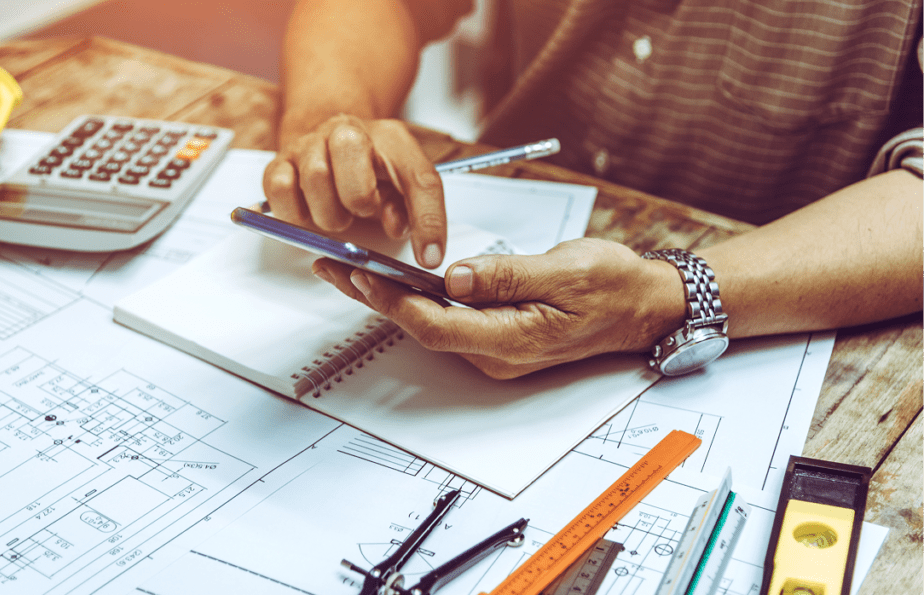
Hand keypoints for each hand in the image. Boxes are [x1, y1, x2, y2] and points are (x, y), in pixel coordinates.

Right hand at [263, 114, 446, 267]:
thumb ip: (410, 210)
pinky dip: (295, 213)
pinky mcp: (278, 164)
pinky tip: (310, 213)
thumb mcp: (401, 188)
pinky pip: (280, 189)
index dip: (428, 221)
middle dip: (359, 197)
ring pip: (315, 175)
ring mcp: (309, 144)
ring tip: (338, 216)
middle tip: (360, 213)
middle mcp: (348, 131)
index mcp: (392, 139)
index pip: (420, 178)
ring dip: (329, 212)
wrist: (331, 146)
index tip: (428, 256)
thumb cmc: (371, 172)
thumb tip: (396, 226)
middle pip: (351, 150)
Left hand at [311, 238, 687, 378]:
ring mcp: (496, 349)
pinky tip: (396, 277)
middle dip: (375, 296)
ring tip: (350, 267)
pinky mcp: (498, 336)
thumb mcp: (563, 271)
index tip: (359, 272)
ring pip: (431, 324)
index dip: (393, 300)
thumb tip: (454, 277)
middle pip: (422, 327)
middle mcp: (497, 354)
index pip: (436, 324)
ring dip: (391, 296)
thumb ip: (506, 276)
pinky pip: (448, 319)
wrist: (644, 305)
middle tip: (331, 265)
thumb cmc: (612, 286)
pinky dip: (417, 297)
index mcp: (512, 341)